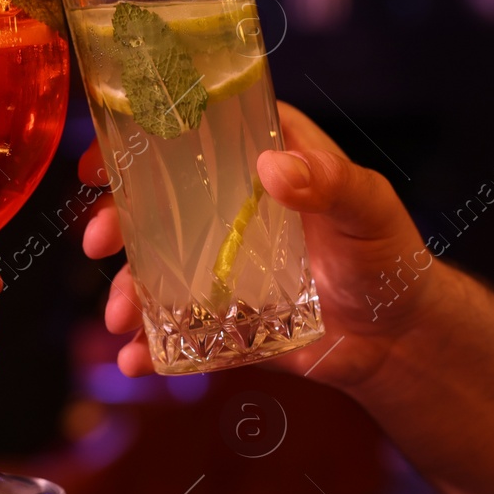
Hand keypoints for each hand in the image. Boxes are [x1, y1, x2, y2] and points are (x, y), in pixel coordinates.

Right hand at [80, 101, 438, 386]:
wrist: (397, 338)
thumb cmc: (387, 254)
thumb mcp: (368, 206)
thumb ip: (330, 182)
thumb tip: (273, 168)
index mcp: (258, 160)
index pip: (189, 135)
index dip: (137, 139)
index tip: (98, 160)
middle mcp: (227, 208)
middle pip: (152, 202)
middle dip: (113, 221)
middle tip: (96, 241)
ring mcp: (217, 264)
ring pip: (153, 270)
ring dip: (125, 291)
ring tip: (120, 317)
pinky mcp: (220, 318)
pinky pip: (175, 329)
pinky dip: (148, 346)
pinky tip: (135, 359)